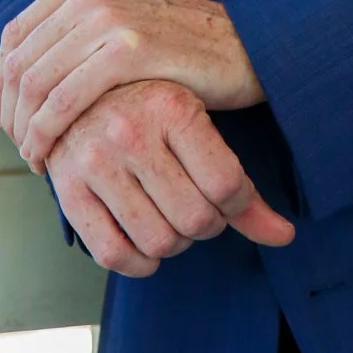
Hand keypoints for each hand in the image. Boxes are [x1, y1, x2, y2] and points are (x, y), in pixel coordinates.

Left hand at [0, 0, 264, 172]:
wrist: (246, 45)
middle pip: (22, 60)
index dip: (1, 81)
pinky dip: (47, 132)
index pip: (16, 34)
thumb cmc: (187, 32)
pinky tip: (49, 156)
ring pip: (38, 82)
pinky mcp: (130, 52)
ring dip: (24, 128)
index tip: (8, 116)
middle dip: (9, 110)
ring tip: (32, 156)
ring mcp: (111, 19)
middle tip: (16, 144)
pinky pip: (67, 99)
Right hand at [45, 78, 294, 276]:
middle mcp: (130, 131)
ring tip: (170, 217)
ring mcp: (95, 160)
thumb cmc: (149, 108)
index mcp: (171, 107)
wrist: (77, 88)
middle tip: (198, 206)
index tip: (227, 195)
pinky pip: (113, 254)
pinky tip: (144, 244)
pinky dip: (138, 263)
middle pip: (195, 219)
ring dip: (174, 243)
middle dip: (207, 224)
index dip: (237, 204)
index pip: (227, 185)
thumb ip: (240, 185)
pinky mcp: (67, 188)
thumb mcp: (198, 124)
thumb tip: (284, 237)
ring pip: (158, 242)